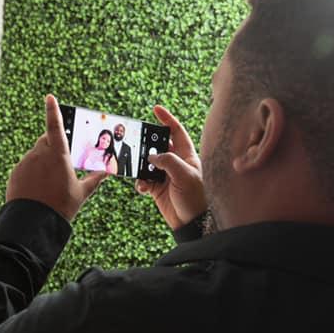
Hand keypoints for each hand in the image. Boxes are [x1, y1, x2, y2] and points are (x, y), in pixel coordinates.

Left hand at [5, 94, 106, 220]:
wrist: (33, 222)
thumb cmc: (60, 206)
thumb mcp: (81, 193)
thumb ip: (94, 179)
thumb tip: (107, 172)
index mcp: (58, 155)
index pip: (55, 126)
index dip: (53, 110)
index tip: (50, 97)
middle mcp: (39, 154)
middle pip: (46, 140)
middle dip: (52, 145)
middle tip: (61, 162)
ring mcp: (25, 163)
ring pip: (35, 155)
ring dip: (42, 162)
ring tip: (49, 184)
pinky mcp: (16, 173)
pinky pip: (26, 167)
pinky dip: (32, 173)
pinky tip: (38, 189)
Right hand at [135, 105, 206, 229]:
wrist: (193, 224)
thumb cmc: (196, 198)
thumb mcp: (185, 176)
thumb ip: (168, 161)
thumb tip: (152, 156)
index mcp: (187, 156)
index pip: (177, 132)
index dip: (167, 119)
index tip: (156, 109)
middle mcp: (176, 164)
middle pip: (158, 146)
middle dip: (147, 144)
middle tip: (136, 142)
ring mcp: (166, 176)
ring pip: (148, 164)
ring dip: (141, 167)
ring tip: (138, 170)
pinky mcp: (157, 189)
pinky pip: (144, 181)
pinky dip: (140, 183)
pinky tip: (142, 188)